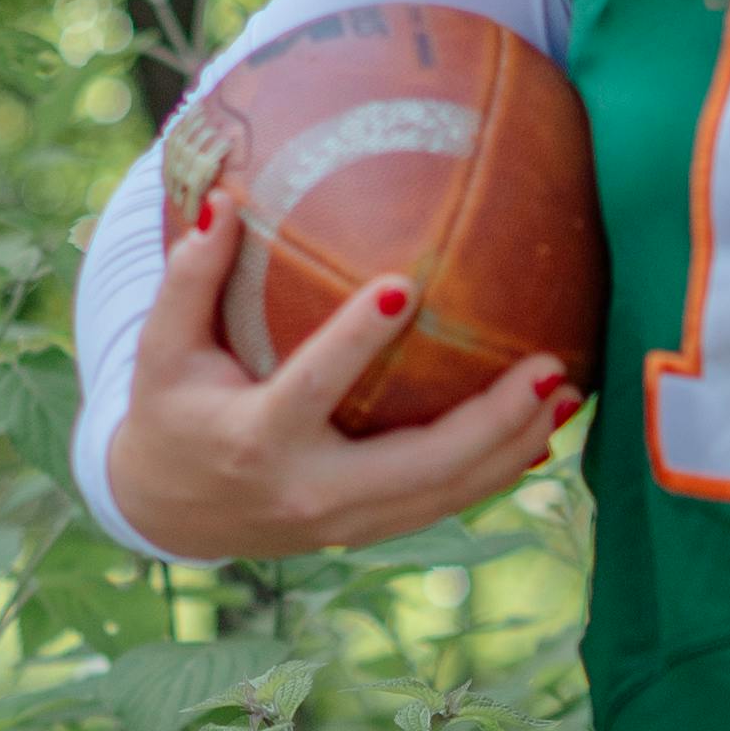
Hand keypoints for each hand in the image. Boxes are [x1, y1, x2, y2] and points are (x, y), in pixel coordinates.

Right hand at [104, 190, 581, 560]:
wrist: (169, 513)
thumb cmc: (171, 413)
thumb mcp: (162, 349)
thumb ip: (190, 277)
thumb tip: (227, 198)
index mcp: (255, 440)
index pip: (312, 387)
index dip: (355, 340)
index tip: (404, 285)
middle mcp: (308, 491)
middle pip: (416, 467)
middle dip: (490, 422)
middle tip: (548, 367)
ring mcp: (343, 522)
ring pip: (445, 494)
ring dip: (513, 448)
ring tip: (567, 393)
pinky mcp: (368, 532)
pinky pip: (443, 504)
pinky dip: (496, 471)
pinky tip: (542, 432)